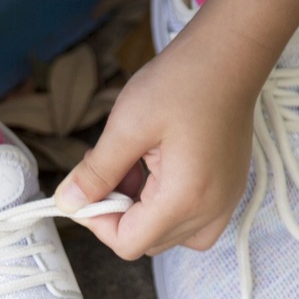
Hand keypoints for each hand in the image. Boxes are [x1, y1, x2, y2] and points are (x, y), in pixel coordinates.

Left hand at [54, 36, 254, 259]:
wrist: (230, 54)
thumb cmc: (183, 81)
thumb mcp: (128, 125)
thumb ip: (96, 172)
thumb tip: (68, 203)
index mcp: (185, 198)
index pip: (128, 243)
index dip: (99, 222)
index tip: (89, 189)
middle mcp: (211, 211)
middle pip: (148, 243)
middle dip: (119, 214)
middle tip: (113, 169)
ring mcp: (225, 203)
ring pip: (168, 236)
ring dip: (142, 212)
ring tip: (136, 166)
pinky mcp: (228, 191)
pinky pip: (192, 223)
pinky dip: (167, 207)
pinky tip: (158, 171)